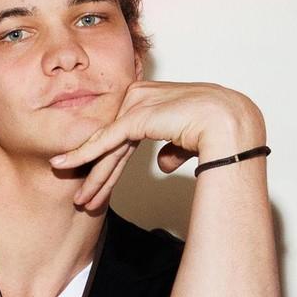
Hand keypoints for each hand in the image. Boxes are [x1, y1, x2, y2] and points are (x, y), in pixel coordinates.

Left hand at [50, 81, 264, 213]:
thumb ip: (172, 149)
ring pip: (107, 146)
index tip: (102, 186)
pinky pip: (106, 142)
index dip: (112, 163)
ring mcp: (135, 105)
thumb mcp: (188, 141)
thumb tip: (162, 164)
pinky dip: (84, 156)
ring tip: (79, 198)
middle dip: (100, 174)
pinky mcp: (134, 117)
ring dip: (92, 175)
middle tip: (85, 198)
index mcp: (154, 99)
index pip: (125, 135)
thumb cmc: (220, 130)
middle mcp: (140, 98)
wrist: (230, 124)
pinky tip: (66, 165)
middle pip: (113, 142)